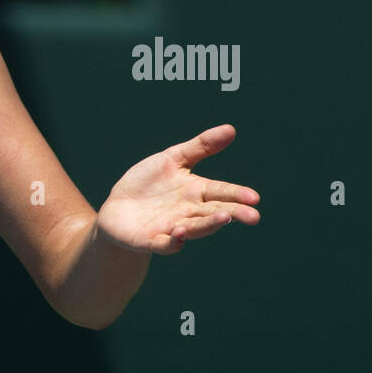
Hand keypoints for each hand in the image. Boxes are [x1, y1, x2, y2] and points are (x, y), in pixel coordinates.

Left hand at [96, 124, 260, 254]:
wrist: (117, 207)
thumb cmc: (148, 183)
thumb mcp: (172, 159)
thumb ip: (200, 147)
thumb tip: (231, 129)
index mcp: (196, 192)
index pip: (221, 193)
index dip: (237, 195)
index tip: (254, 197)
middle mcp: (189, 212)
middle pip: (215, 213)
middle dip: (233, 214)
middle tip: (253, 216)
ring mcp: (172, 228)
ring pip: (194, 228)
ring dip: (209, 225)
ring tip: (223, 218)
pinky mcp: (152, 240)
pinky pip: (165, 243)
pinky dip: (174, 241)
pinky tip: (179, 232)